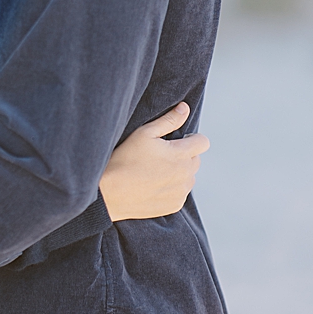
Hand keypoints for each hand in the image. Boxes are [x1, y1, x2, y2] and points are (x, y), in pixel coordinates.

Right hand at [100, 102, 210, 221]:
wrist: (110, 193)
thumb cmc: (125, 159)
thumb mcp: (144, 133)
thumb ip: (168, 120)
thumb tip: (185, 108)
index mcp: (181, 154)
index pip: (203, 142)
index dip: (191, 139)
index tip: (176, 141)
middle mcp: (186, 174)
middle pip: (195, 160)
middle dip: (183, 156)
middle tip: (159, 156)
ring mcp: (181, 191)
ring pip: (188, 177)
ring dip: (178, 173)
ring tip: (154, 172)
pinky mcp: (175, 205)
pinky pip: (180, 193)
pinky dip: (171, 188)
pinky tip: (152, 185)